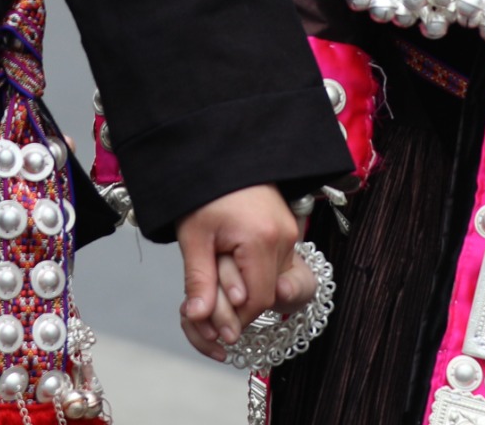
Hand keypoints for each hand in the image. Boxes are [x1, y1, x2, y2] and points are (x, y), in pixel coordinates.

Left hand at [175, 184, 300, 359]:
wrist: (222, 155)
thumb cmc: (205, 194)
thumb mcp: (194, 238)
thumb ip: (198, 280)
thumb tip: (197, 317)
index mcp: (262, 239)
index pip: (258, 300)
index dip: (236, 319)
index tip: (213, 329)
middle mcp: (284, 237)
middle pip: (266, 292)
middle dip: (239, 308)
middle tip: (209, 310)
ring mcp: (290, 231)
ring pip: (272, 280)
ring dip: (246, 289)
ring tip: (218, 282)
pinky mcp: (287, 228)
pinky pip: (274, 263)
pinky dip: (253, 273)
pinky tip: (231, 266)